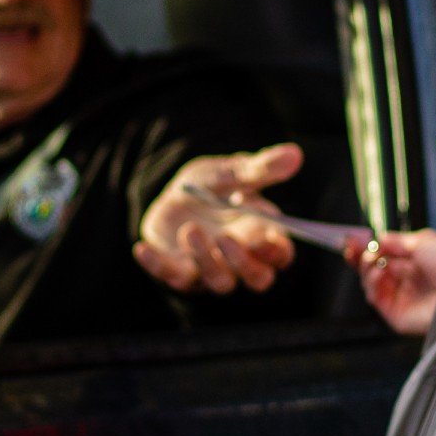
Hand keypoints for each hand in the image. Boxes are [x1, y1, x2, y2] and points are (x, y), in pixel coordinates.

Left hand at [135, 144, 302, 294]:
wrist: (177, 194)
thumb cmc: (214, 186)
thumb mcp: (232, 172)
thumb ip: (261, 168)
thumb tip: (294, 154)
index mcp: (262, 235)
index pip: (280, 255)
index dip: (275, 251)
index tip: (265, 235)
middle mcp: (241, 261)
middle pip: (257, 278)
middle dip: (243, 262)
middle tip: (226, 238)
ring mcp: (211, 271)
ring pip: (220, 282)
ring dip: (206, 260)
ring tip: (190, 229)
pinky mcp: (180, 272)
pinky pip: (171, 277)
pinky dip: (156, 267)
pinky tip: (141, 249)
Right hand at [348, 229, 435, 335]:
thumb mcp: (421, 242)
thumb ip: (395, 241)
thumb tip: (377, 238)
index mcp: (414, 266)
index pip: (383, 258)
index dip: (366, 250)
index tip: (352, 240)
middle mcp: (407, 283)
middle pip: (372, 272)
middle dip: (361, 258)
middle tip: (355, 248)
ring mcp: (401, 300)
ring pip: (370, 285)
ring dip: (366, 269)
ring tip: (373, 260)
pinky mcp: (398, 316)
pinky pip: (376, 300)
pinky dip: (372, 284)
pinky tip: (378, 272)